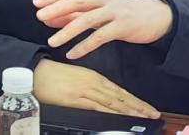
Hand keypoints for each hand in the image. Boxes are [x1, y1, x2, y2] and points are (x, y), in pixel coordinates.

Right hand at [33, 59, 159, 117]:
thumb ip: (90, 89)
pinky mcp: (76, 98)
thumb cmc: (52, 75)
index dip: (135, 100)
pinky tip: (121, 116)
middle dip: (138, 106)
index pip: (120, 91)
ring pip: (113, 101)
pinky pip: (97, 106)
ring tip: (143, 116)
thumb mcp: (76, 78)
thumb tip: (104, 101)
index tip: (147, 107)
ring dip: (130, 109)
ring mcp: (85, 90)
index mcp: (94, 77)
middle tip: (153, 113)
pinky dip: (111, 111)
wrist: (34, 72)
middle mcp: (93, 82)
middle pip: (120, 97)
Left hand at [34, 0, 172, 59]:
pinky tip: (72, 53)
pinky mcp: (122, 26)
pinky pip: (100, 37)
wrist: (155, 16)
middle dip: (56, 9)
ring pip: (86, 19)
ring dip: (67, 30)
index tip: (37, 3)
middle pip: (77, 1)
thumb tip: (51, 18)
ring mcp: (114, 11)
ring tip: (52, 41)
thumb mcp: (100, 9)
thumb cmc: (124, 12)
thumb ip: (77, 13)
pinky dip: (84, 46)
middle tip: (39, 17)